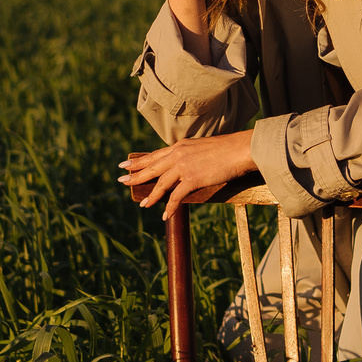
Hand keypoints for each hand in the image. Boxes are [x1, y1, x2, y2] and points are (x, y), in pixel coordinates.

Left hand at [120, 131, 257, 210]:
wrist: (240, 150)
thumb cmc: (227, 150)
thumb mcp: (202, 148)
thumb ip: (191, 155)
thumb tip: (186, 166)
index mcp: (180, 146)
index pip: (155, 155)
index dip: (139, 160)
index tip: (127, 164)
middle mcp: (178, 154)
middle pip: (151, 167)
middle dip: (135, 175)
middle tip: (121, 180)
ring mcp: (184, 166)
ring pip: (160, 183)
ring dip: (151, 196)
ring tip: (143, 204)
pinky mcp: (192, 178)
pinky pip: (176, 196)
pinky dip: (170, 207)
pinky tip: (165, 215)